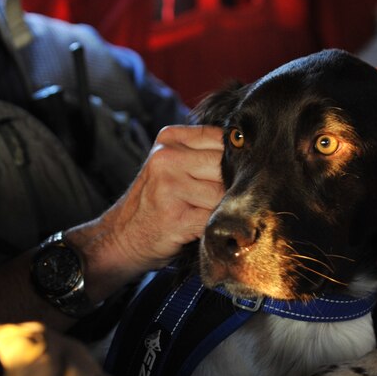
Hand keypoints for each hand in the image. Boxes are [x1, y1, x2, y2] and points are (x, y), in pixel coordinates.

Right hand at [73, 125, 225, 284]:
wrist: (122, 237)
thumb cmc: (156, 200)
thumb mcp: (172, 164)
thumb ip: (203, 153)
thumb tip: (254, 154)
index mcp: (169, 138)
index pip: (222, 138)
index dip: (236, 159)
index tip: (238, 173)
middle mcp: (167, 157)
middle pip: (225, 165)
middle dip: (231, 185)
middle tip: (225, 199)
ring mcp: (169, 187)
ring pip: (223, 194)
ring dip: (223, 209)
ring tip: (209, 214)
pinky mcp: (175, 216)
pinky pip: (214, 218)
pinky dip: (216, 226)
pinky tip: (204, 228)